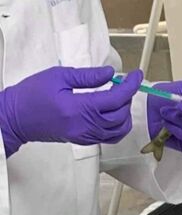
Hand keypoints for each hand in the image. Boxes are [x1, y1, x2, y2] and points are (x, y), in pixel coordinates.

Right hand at [0, 66, 140, 154]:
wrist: (12, 118)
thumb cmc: (31, 94)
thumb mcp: (58, 77)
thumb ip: (88, 76)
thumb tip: (111, 74)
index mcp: (78, 108)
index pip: (116, 99)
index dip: (131, 86)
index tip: (136, 74)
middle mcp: (84, 126)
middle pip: (120, 116)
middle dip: (127, 98)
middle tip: (123, 84)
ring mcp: (83, 136)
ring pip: (118, 130)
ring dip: (125, 113)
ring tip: (118, 97)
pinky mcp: (81, 140)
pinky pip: (108, 137)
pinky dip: (117, 125)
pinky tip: (112, 111)